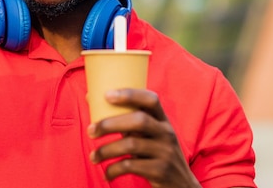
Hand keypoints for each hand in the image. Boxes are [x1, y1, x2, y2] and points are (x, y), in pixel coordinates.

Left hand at [87, 89, 201, 186]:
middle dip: (110, 124)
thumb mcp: (149, 135)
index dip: (130, 94)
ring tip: (94, 156)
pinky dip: (114, 170)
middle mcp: (166, 133)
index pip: (151, 99)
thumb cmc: (155, 154)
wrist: (182, 186)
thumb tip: (91, 97)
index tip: (107, 95)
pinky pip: (131, 166)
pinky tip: (106, 174)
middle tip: (91, 130)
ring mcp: (165, 152)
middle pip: (139, 120)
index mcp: (163, 120)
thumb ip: (126, 120)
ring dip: (106, 150)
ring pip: (131, 145)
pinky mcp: (160, 171)